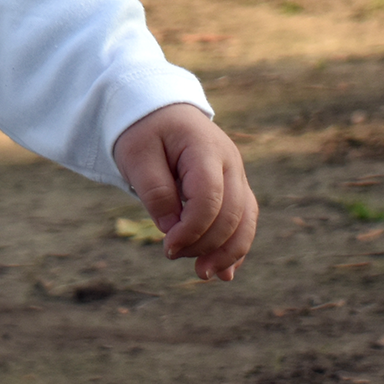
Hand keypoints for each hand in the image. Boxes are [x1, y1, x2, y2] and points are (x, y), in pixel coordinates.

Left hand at [113, 103, 256, 280]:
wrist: (158, 110)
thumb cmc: (144, 131)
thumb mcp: (137, 155)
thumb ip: (155, 191)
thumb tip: (172, 230)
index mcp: (205, 148)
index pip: (210, 198)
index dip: (191, 229)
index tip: (167, 246)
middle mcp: (230, 162)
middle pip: (232, 214)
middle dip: (207, 244)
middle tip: (172, 255)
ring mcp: (236, 174)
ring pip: (246, 220)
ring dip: (228, 252)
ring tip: (203, 274)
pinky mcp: (234, 187)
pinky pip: (244, 220)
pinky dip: (235, 246)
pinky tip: (224, 272)